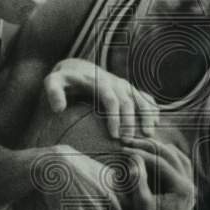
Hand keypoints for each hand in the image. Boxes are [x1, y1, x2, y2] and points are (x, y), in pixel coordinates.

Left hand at [43, 58, 158, 139]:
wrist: (76, 68)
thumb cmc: (64, 80)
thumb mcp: (53, 81)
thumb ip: (53, 92)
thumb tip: (58, 108)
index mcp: (98, 81)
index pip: (110, 99)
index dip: (114, 117)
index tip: (114, 136)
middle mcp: (115, 82)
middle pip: (128, 101)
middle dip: (131, 122)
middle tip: (129, 142)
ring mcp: (124, 85)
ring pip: (140, 99)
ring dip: (146, 115)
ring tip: (149, 134)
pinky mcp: (129, 89)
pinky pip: (145, 97)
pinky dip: (152, 108)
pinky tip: (156, 121)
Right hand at [120, 136, 195, 209]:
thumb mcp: (140, 206)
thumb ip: (138, 181)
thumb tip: (134, 159)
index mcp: (182, 189)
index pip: (160, 162)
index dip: (140, 153)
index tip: (123, 149)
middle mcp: (190, 186)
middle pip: (171, 155)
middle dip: (149, 147)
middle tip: (129, 142)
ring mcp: (189, 189)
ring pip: (178, 158)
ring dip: (160, 150)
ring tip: (140, 145)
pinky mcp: (185, 193)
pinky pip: (179, 168)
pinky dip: (167, 159)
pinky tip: (151, 157)